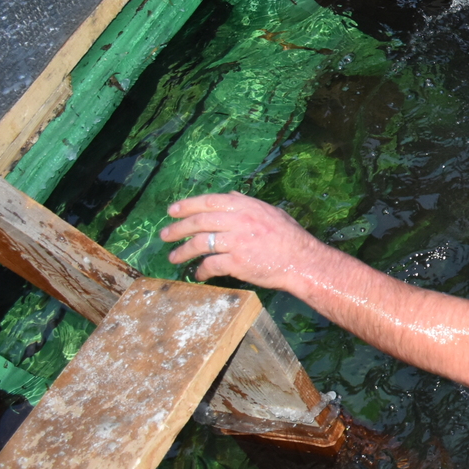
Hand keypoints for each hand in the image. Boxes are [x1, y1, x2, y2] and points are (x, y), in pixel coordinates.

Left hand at [160, 192, 329, 293]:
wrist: (303, 262)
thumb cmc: (290, 238)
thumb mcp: (271, 212)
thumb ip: (248, 203)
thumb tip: (228, 194)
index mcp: (247, 207)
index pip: (210, 201)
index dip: (188, 205)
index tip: (172, 211)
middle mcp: (239, 221)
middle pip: (199, 221)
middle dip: (178, 228)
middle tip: (165, 235)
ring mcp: (237, 241)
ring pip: (199, 243)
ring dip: (183, 251)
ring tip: (174, 257)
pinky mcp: (236, 262)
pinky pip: (210, 264)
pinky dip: (201, 270)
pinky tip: (199, 274)